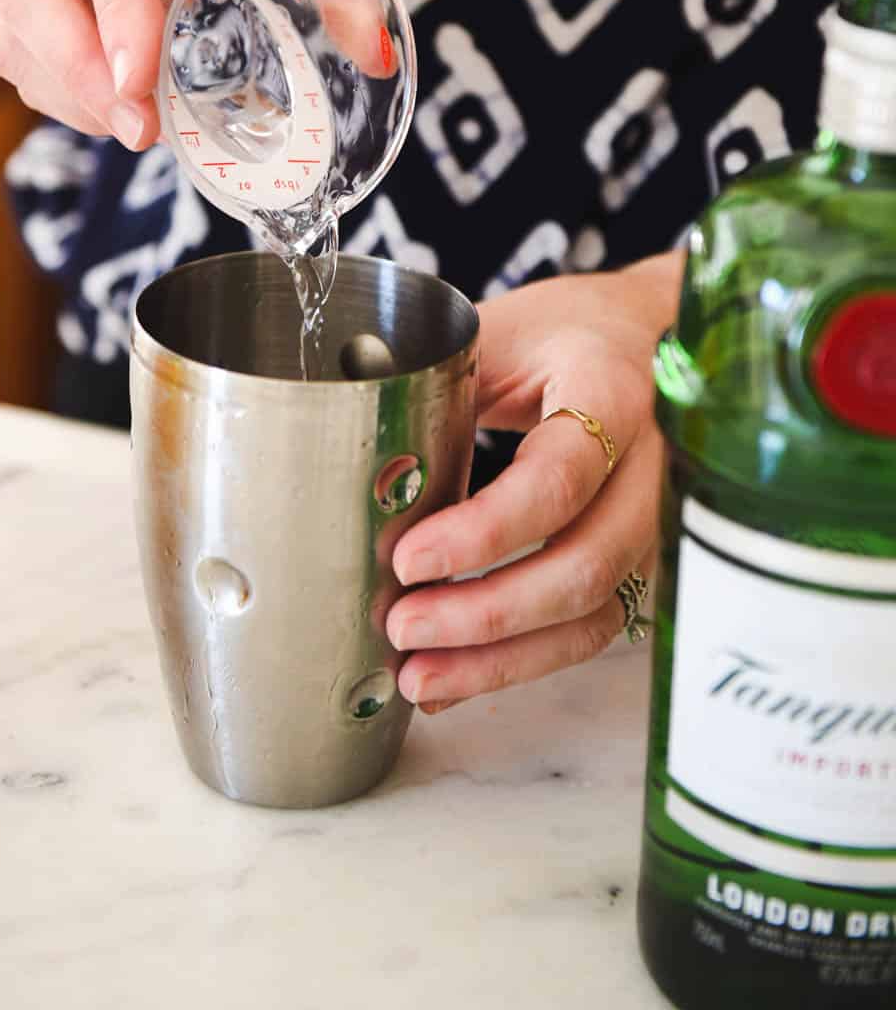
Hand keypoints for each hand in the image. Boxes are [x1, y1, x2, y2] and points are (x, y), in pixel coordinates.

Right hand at [0, 0, 368, 147]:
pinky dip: (64, 94)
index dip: (117, 10)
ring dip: (72, 94)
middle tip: (144, 133)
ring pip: (10, 28)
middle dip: (80, 72)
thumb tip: (376, 52)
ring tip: (144, 128)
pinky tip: (120, 106)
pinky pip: (14, 50)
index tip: (140, 82)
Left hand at [386, 254, 680, 708]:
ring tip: (419, 675)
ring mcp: (655, 522)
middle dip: (486, 613)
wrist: (647, 336)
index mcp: (611, 392)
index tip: (407, 558)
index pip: (558, 478)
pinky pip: (590, 629)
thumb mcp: (498, 331)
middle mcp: (650, 466)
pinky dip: (522, 663)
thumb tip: (354, 460)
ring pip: (592, 614)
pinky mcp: (642, 561)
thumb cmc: (562, 331)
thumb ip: (437, 389)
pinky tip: (456, 677)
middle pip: (584, 565)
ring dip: (502, 658)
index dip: (483, 531)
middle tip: (402, 625)